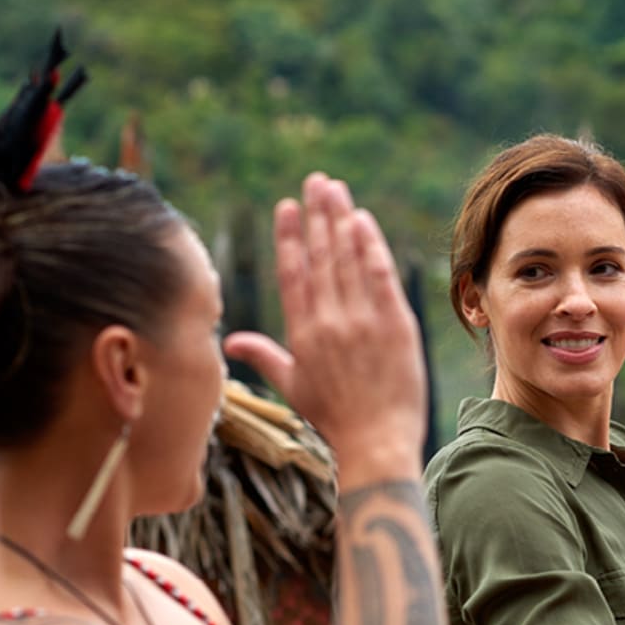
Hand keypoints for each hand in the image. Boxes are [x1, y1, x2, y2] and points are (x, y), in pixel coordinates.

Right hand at [224, 174, 425, 479]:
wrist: (377, 442)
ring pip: (348, 259)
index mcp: (302, 333)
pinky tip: (364, 221)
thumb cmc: (334, 419)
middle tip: (316, 182)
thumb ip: (264, 357)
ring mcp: (363, 321)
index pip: (292, 273)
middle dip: (317, 214)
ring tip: (337, 190)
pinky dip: (371, 246)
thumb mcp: (292, 387)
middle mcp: (329, 321)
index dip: (289, 237)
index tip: (287, 207)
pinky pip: (380, 276)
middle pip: (321, 256)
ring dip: (342, 219)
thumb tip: (228, 345)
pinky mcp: (395, 325)